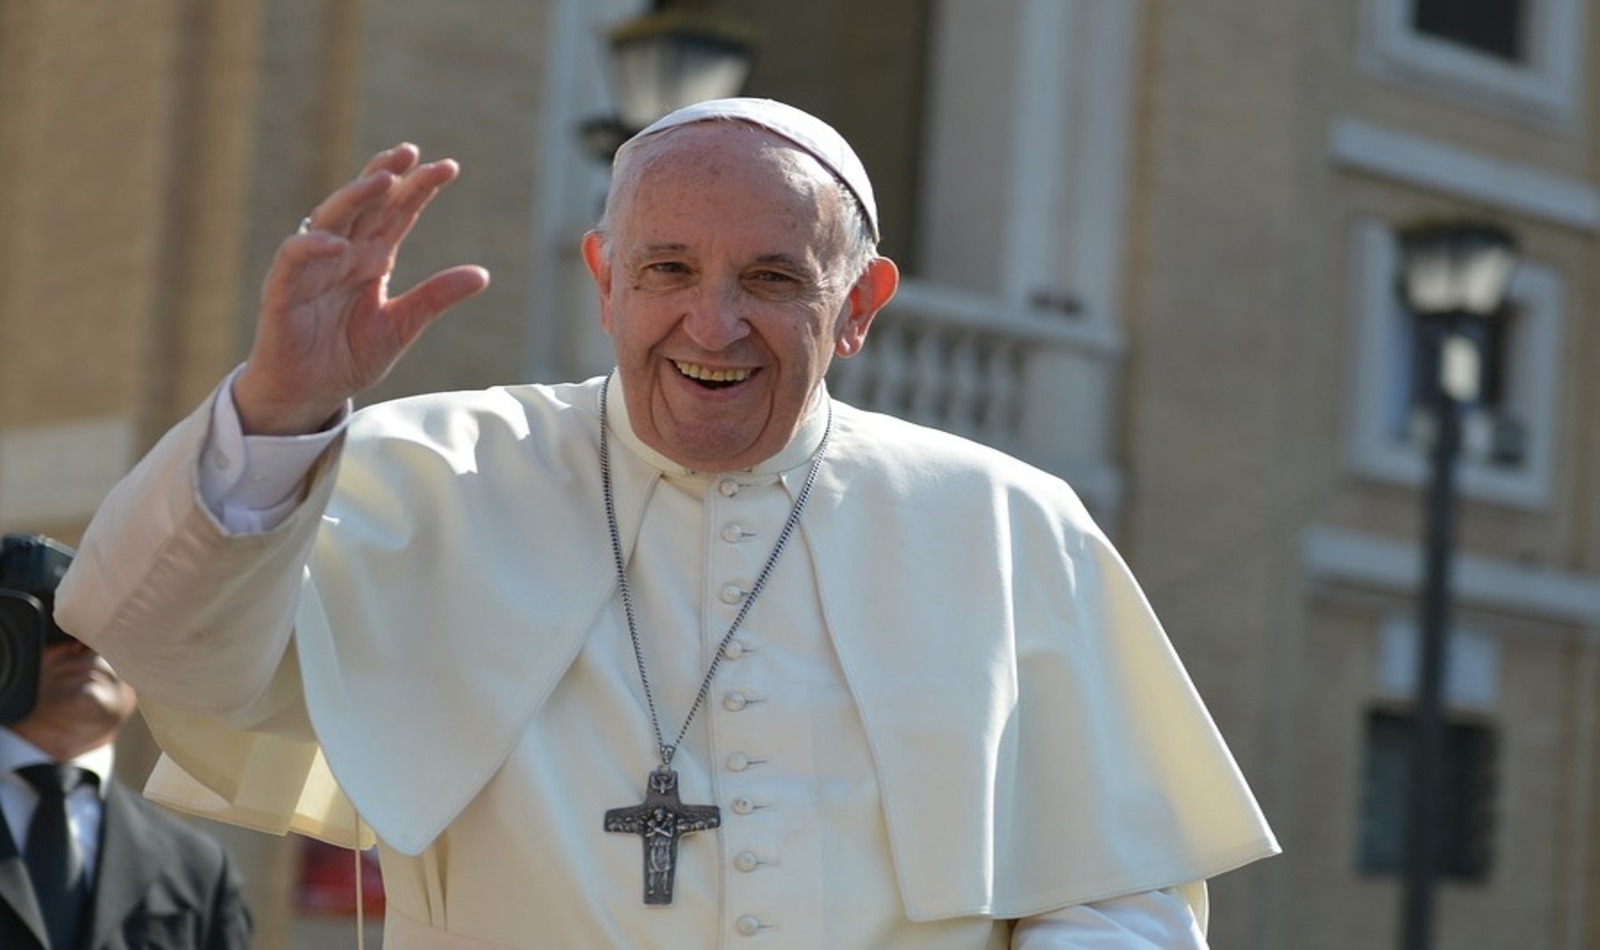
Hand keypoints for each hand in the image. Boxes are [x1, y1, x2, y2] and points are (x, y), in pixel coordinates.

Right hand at [233, 143, 490, 434]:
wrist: (308, 393)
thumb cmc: (347, 356)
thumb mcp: (401, 326)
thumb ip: (434, 298)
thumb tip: (482, 275)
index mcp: (371, 258)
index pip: (397, 213)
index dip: (418, 189)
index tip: (448, 168)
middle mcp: (343, 254)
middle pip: (365, 204)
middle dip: (386, 175)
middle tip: (411, 152)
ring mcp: (312, 268)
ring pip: (330, 218)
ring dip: (354, 196)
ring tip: (382, 180)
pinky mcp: (283, 289)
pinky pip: (293, 258)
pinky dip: (313, 247)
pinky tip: (338, 244)